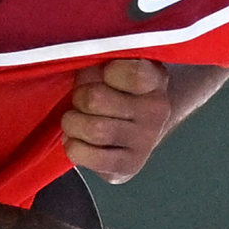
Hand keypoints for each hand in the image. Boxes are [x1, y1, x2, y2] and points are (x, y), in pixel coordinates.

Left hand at [61, 58, 171, 183]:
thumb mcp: (114, 66)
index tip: (104, 74)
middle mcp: (156, 112)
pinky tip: (78, 140)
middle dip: (79, 98)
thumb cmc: (118, 91)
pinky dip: (72, 146)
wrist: (139, 128)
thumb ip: (100, 62)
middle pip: (96, 100)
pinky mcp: (128, 166)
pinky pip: (86, 155)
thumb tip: (81, 71)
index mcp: (156, 80)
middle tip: (80, 100)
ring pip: (92, 129)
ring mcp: (145, 142)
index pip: (134, 73)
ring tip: (75, 120)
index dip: (106, 71)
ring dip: (72, 123)